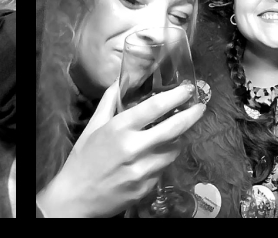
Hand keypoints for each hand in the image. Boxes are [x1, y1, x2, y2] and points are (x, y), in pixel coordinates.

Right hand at [35, 81, 204, 217]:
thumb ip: (110, 101)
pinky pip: (163, 168)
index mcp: (120, 129)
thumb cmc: (83, 158)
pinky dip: (163, 158)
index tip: (187, 89)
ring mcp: (143, 171)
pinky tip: (156, 155)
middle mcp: (134, 149)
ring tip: (175, 132)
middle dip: (190, 116)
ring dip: (177, 139)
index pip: (154, 108)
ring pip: (173, 150)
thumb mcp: (94, 125)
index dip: (175, 96)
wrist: (77, 197)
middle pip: (173, 129)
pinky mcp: (147, 188)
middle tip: (200, 107)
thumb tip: (121, 80)